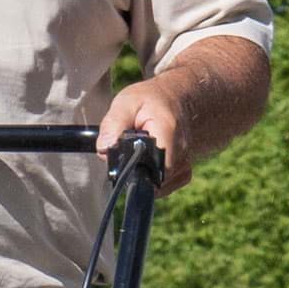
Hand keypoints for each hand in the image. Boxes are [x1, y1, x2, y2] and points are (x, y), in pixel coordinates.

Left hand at [97, 73, 194, 194]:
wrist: (175, 100)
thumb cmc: (150, 100)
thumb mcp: (126, 102)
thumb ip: (113, 125)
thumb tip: (104, 150)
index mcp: (167, 132)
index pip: (151, 167)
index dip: (132, 170)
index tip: (123, 159)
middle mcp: (181, 152)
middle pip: (150, 179)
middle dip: (133, 170)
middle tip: (129, 150)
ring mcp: (184, 165)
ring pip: (154, 185)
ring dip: (141, 173)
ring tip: (141, 150)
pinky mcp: (182, 174)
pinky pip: (161, 187)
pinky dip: (150, 177)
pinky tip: (149, 160)